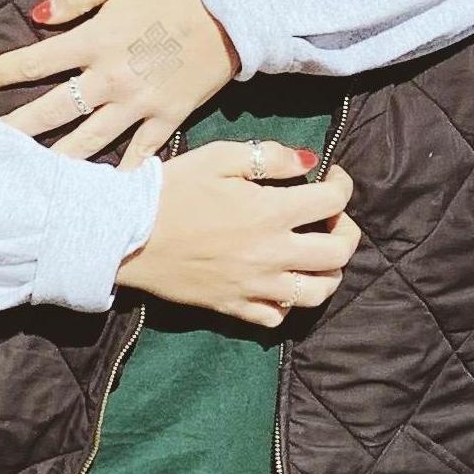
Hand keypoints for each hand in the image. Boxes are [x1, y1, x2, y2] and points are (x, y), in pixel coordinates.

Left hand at [0, 0, 237, 165]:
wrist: (235, 4)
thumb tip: (37, 17)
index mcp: (95, 40)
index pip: (34, 61)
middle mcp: (111, 78)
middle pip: (51, 112)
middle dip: (14, 131)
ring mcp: (140, 104)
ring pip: (88, 142)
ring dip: (56, 162)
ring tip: (29, 183)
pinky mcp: (168, 118)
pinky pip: (140, 154)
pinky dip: (121, 175)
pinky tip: (99, 196)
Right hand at [114, 143, 359, 328]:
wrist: (126, 235)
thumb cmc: (170, 190)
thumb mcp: (219, 157)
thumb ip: (269, 157)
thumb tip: (309, 163)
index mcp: (271, 212)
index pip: (333, 201)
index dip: (342, 184)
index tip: (331, 177)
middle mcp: (271, 254)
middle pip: (339, 253)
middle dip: (347, 231)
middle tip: (331, 219)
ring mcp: (255, 286)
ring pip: (318, 293)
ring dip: (328, 272)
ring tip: (315, 256)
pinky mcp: (234, 307)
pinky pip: (277, 317)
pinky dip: (287, 302)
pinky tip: (279, 283)